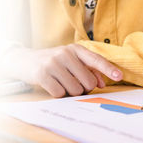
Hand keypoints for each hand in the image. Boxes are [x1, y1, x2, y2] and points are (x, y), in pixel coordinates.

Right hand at [2, 44, 121, 96]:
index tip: (119, 77)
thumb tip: (102, 83)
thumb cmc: (52, 62)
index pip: (96, 60)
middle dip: (84, 88)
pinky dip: (58, 94)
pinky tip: (52, 86)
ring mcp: (53, 63)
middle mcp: (65, 54)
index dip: (108, 69)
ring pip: (75, 90)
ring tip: (61, 83)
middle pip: (87, 82)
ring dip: (70, 92)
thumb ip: (88, 69)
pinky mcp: (42, 74)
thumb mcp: (70, 60)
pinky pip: (60, 93)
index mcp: (75, 49)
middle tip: (73, 83)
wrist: (24, 60)